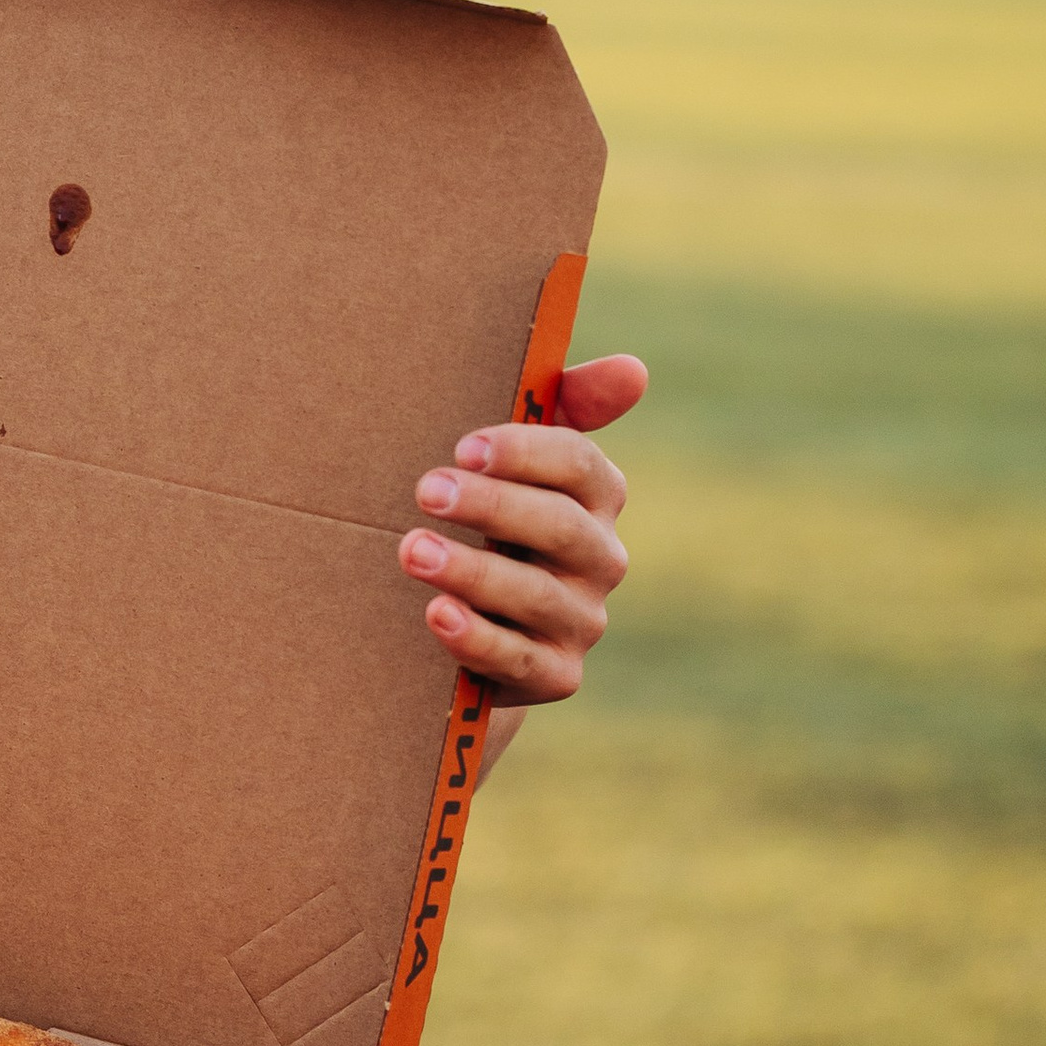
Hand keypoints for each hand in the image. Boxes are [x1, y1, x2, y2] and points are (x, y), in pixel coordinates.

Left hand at [398, 354, 647, 716]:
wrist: (471, 621)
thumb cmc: (490, 518)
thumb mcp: (516, 462)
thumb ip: (566, 404)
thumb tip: (634, 370)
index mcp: (597, 497)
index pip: (580, 465)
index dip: (524, 454)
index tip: (463, 447)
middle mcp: (602, 559)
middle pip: (559, 526)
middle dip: (492, 506)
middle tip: (425, 490)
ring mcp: (582, 621)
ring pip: (536, 595)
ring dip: (471, 570)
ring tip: (412, 551)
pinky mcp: (557, 675)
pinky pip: (521, 659)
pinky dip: (477, 637)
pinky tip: (436, 613)